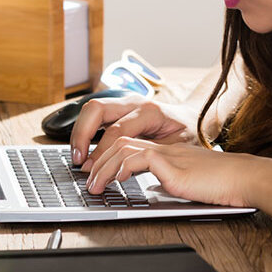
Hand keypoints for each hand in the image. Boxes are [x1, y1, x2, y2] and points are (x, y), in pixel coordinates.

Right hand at [69, 94, 198, 167]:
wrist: (194, 119)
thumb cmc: (186, 134)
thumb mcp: (175, 148)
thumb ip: (151, 156)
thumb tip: (126, 168)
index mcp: (149, 111)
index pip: (116, 130)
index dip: (101, 151)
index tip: (92, 169)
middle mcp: (134, 102)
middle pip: (97, 109)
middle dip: (82, 134)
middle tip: (79, 159)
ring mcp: (125, 103)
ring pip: (92, 108)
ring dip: (80, 131)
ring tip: (78, 156)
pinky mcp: (120, 109)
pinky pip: (96, 115)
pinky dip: (86, 130)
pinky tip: (84, 148)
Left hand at [85, 138, 254, 207]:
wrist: (244, 178)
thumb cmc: (222, 182)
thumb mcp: (187, 179)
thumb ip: (169, 177)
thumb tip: (152, 187)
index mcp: (166, 147)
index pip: (128, 139)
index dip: (106, 153)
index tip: (95, 171)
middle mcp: (164, 144)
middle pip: (118, 137)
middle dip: (97, 157)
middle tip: (86, 178)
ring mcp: (167, 151)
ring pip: (122, 144)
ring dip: (103, 166)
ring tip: (95, 185)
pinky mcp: (172, 163)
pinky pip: (138, 158)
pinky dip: (122, 168)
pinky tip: (117, 181)